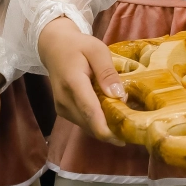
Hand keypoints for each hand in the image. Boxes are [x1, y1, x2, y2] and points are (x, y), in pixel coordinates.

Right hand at [37, 16, 124, 145]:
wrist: (54, 47)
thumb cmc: (78, 46)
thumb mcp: (97, 50)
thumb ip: (107, 72)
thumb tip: (118, 95)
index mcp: (73, 83)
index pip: (90, 113)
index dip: (106, 130)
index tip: (124, 139)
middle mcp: (65, 100)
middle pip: (90, 124)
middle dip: (110, 130)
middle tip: (132, 126)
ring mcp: (62, 108)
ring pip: (87, 126)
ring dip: (105, 127)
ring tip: (124, 120)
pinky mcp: (63, 111)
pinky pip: (83, 122)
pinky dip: (97, 122)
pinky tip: (110, 114)